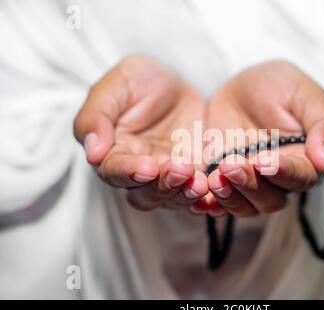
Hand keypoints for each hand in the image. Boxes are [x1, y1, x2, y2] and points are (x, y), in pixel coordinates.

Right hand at [74, 55, 208, 211]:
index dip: (129, 173)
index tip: (146, 168)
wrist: (179, 83)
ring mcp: (168, 175)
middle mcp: (139, 171)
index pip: (114, 172)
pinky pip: (199, 194)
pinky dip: (206, 197)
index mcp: (114, 151)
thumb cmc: (142, 80)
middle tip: (180, 170)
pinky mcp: (195, 175)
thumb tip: (92, 152)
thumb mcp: (118, 83)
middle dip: (162, 186)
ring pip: (171, 198)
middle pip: (144, 194)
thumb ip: (97, 115)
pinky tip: (214, 190)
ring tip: (200, 182)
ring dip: (184, 194)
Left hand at [203, 61, 323, 216]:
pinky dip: (211, 202)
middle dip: (252, 184)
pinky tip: (202, 192)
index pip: (301, 177)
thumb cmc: (278, 86)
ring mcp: (251, 184)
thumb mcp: (303, 92)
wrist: (239, 88)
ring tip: (215, 177)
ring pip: (246, 206)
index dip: (284, 172)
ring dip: (231, 196)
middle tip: (232, 164)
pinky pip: (220, 202)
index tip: (266, 161)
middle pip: (272, 198)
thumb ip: (322, 123)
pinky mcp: (225, 183)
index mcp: (305, 159)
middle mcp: (279, 179)